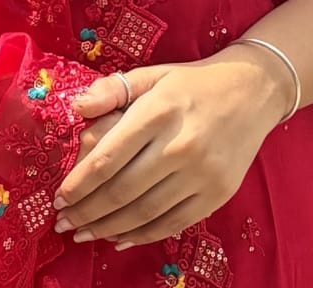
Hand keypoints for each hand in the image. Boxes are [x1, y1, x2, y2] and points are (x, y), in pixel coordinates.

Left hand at [53, 51, 287, 249]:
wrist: (253, 91)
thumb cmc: (192, 83)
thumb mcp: (153, 75)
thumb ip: (114, 89)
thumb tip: (77, 107)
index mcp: (160, 110)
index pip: (109, 156)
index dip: (79, 183)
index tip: (59, 198)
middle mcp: (181, 144)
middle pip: (122, 190)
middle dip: (87, 211)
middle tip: (63, 223)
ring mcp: (202, 172)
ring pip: (145, 212)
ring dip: (109, 228)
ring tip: (85, 234)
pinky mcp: (218, 193)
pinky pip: (173, 222)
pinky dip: (142, 235)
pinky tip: (120, 238)